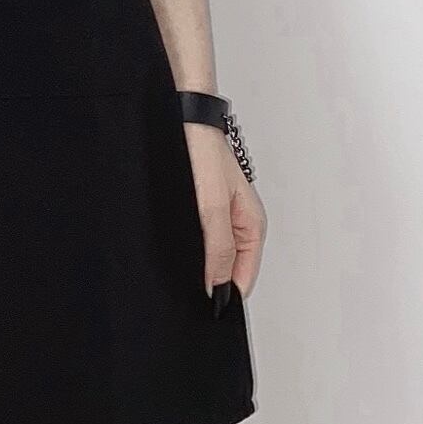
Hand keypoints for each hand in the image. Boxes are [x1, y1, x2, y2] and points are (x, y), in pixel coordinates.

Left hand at [186, 121, 265, 304]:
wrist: (182, 116)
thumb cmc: (204, 151)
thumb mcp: (214, 207)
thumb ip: (219, 248)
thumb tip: (217, 288)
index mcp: (251, 225)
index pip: (243, 278)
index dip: (225, 296)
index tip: (203, 308)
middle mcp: (237, 222)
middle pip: (227, 268)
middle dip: (209, 280)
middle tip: (183, 290)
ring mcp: (218, 213)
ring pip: (209, 253)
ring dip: (195, 262)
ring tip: (175, 266)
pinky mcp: (199, 205)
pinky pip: (196, 236)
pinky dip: (186, 244)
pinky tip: (171, 244)